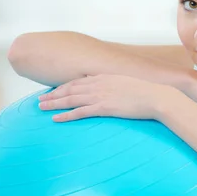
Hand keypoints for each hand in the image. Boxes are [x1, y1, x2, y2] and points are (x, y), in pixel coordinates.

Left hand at [38, 74, 169, 121]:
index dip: (63, 87)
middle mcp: (99, 84)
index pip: (78, 81)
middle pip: (70, 89)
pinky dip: (66, 115)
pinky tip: (55, 119)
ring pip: (71, 99)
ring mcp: (101, 95)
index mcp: (104, 77)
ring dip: (54, 104)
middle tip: (40, 100)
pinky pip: (80, 112)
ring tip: (41, 108)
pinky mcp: (104, 107)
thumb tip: (112, 89)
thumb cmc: (147, 93)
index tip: (53, 91)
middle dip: (53, 95)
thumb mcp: (128, 84)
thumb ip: (116, 85)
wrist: (156, 97)